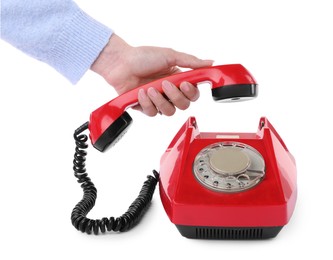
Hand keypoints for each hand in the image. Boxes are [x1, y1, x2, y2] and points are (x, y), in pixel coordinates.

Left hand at [91, 34, 212, 115]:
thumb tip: (210, 63)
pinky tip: (141, 93)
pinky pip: (152, 113)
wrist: (121, 62)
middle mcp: (169, 92)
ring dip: (160, 101)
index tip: (184, 84)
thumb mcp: (170, 55)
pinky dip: (147, 103)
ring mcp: (158, 100)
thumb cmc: (143, 57)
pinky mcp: (145, 107)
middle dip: (175, 96)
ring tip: (150, 88)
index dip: (191, 93)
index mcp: (178, 80)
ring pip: (169, 112)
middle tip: (166, 84)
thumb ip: (191, 61)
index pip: (193, 94)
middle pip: (183, 106)